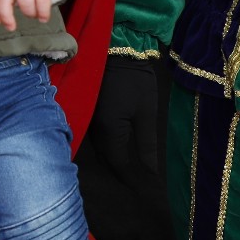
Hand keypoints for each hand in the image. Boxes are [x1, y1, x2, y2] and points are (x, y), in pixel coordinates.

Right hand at [86, 56, 163, 199]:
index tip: (145, 190)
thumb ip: (147, 144)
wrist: (116, 48)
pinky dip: (107, 147)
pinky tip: (118, 149)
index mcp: (109, 130)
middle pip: (106, 159)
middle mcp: (94, 128)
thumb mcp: (147, 112)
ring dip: (113, 160)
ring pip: (99, 148)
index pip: (119, 164)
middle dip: (121, 172)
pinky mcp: (88, 110)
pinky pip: (95, 137)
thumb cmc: (136, 79)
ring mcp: (88, 119)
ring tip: (130, 170)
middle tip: (138, 183)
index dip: (132, 179)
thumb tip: (151, 172)